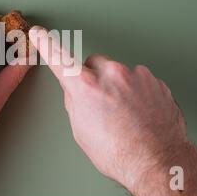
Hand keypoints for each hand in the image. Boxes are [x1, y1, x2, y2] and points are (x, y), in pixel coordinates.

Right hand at [29, 26, 196, 195]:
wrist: (158, 162)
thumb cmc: (119, 153)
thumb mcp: (82, 130)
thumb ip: (75, 101)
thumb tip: (76, 90)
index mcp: (87, 87)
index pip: (59, 59)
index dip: (46, 44)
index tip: (39, 33)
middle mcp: (112, 74)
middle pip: (95, 63)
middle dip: (95, 77)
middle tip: (101, 102)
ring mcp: (137, 75)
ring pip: (119, 72)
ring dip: (118, 86)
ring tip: (124, 114)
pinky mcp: (155, 81)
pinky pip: (139, 80)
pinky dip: (137, 92)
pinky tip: (138, 113)